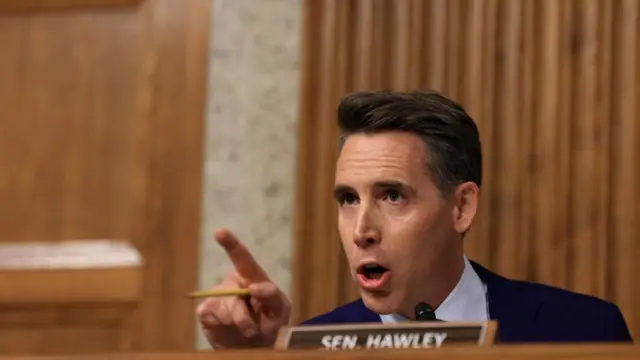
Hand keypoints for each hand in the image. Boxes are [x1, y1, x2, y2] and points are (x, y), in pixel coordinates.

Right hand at [196, 229, 290, 347]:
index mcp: (252, 277)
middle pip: (233, 293)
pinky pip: (211, 316)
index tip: (220, 232)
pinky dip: (222, 327)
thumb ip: (272, 295)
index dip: (231, 244)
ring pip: (224, 308)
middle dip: (243, 316)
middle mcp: (232, 283)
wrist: (256, 346)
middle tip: (252, 330)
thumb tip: (253, 286)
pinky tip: (228, 330)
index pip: (242, 258)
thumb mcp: (280, 309)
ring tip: (247, 332)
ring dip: (236, 324)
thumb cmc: (271, 323)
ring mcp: (217, 296)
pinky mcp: (206, 311)